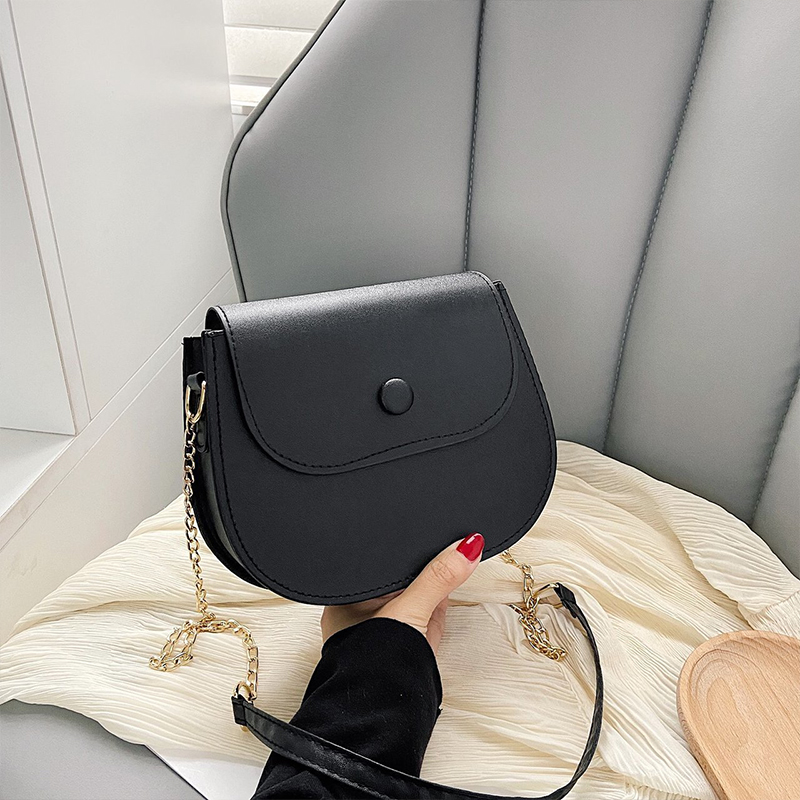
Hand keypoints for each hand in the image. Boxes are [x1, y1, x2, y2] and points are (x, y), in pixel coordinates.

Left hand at [320, 533, 483, 654]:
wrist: (382, 717)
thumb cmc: (373, 666)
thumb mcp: (410, 610)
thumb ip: (438, 578)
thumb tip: (466, 547)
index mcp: (345, 599)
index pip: (380, 564)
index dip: (407, 552)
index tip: (432, 540)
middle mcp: (360, 616)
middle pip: (401, 581)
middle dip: (424, 572)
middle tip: (447, 553)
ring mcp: (383, 634)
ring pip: (415, 601)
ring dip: (433, 591)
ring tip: (445, 577)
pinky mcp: (403, 650)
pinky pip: (423, 621)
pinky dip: (435, 613)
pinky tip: (440, 607)